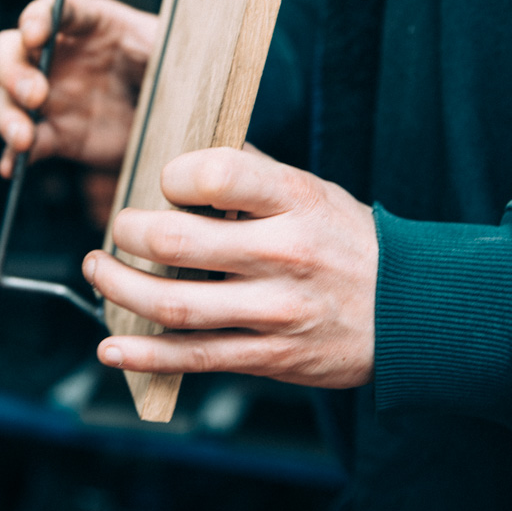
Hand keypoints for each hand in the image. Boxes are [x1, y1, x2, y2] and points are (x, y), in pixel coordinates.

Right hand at [0, 0, 157, 175]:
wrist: (175, 117)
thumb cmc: (172, 68)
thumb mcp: (171, 47)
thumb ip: (159, 42)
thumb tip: (158, 41)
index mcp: (90, 23)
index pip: (55, 10)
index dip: (39, 18)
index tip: (36, 34)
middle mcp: (60, 55)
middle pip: (13, 51)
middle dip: (13, 70)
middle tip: (34, 94)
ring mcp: (53, 95)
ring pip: (11, 98)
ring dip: (9, 116)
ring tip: (22, 138)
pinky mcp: (56, 133)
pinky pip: (28, 143)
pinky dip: (14, 155)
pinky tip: (13, 167)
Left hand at [82, 147, 377, 388]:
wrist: (411, 312)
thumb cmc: (349, 242)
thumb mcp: (314, 192)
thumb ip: (253, 175)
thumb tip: (187, 152)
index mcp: (296, 201)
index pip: (219, 174)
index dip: (174, 174)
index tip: (163, 180)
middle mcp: (284, 253)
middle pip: (178, 241)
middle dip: (128, 233)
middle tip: (116, 229)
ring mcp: (276, 310)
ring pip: (175, 304)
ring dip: (120, 288)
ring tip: (100, 270)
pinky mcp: (270, 356)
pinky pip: (195, 358)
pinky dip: (145, 355)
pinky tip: (111, 347)